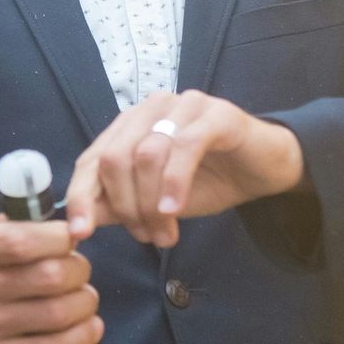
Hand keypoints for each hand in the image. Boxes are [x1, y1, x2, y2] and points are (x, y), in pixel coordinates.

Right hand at [0, 215, 101, 343]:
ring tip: (85, 302)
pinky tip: (89, 328)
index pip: (25, 239)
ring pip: (56, 313)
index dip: (61, 238)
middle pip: (50, 276)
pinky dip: (81, 337)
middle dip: (80, 272)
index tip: (74, 242)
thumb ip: (21, 225)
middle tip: (81, 276)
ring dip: (85, 305)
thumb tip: (72, 222)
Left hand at [65, 93, 305, 249]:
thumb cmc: (208, 181)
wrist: (264, 169)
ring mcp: (183, 106)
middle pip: (115, 158)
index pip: (91, 159)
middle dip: (126, 207)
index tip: (79, 233)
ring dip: (151, 204)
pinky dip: (174, 183)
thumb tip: (79, 223)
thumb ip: (118, 206)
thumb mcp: (155, 201)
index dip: (80, 196)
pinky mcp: (216, 114)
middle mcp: (151, 109)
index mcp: (129, 126)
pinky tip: (175, 209)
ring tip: (166, 234)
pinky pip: (185, 146)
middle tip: (146, 237)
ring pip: (147, 155)